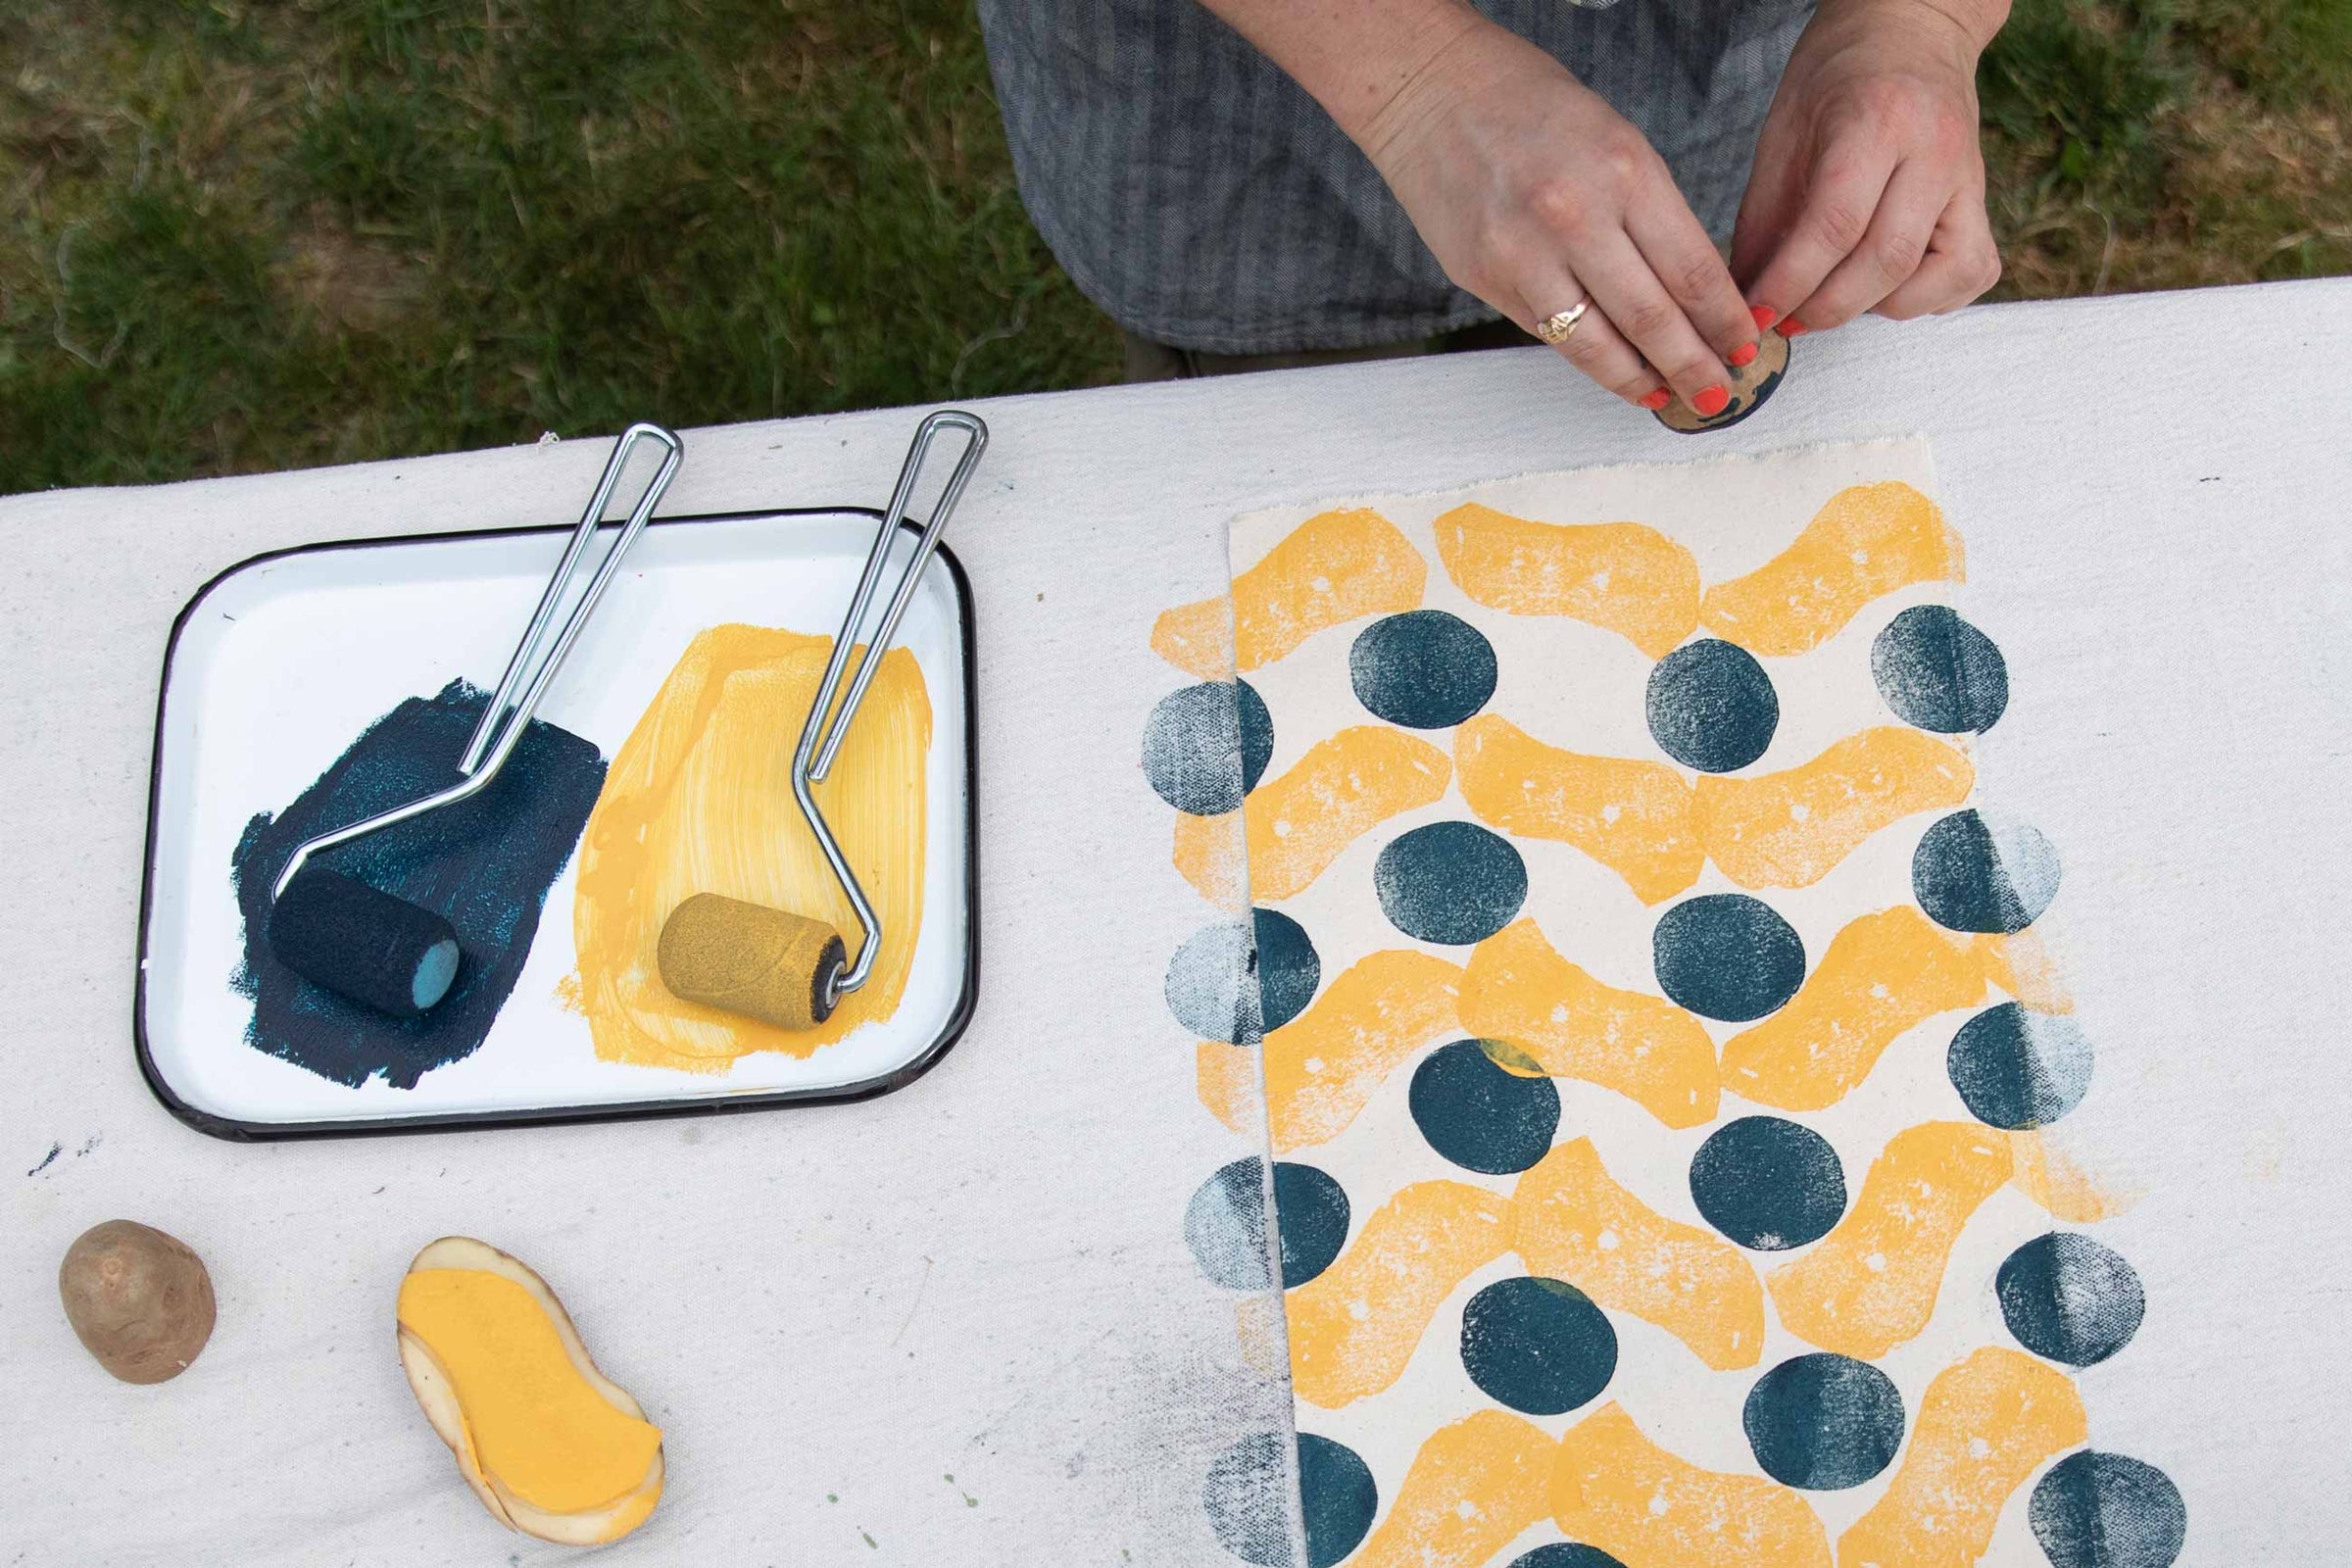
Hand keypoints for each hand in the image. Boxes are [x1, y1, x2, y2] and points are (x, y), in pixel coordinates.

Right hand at [1358, 21, 1760, 411]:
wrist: (1432, 93)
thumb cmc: (1531, 107)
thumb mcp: (1616, 141)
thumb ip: (1650, 214)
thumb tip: (1689, 293)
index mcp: (1623, 171)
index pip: (1691, 269)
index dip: (1723, 321)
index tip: (1744, 346)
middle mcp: (1573, 217)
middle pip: (1651, 319)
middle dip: (1694, 367)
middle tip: (1718, 395)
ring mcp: (1522, 255)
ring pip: (1596, 345)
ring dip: (1640, 381)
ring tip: (1669, 398)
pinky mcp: (1484, 279)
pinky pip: (1549, 333)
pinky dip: (1588, 361)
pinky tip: (1614, 372)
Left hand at [1732, 0, 2007, 332]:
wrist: (1912, 27)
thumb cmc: (1838, 75)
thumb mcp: (1783, 131)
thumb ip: (1765, 218)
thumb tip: (1746, 299)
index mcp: (1878, 119)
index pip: (1836, 225)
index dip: (1791, 283)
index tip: (1756, 314)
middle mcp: (1935, 149)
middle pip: (1887, 260)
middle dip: (1827, 307)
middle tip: (1787, 320)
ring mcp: (1969, 177)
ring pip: (1940, 277)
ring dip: (1877, 307)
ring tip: (1834, 297)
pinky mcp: (1983, 200)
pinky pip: (1971, 273)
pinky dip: (1927, 297)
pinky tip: (1884, 286)